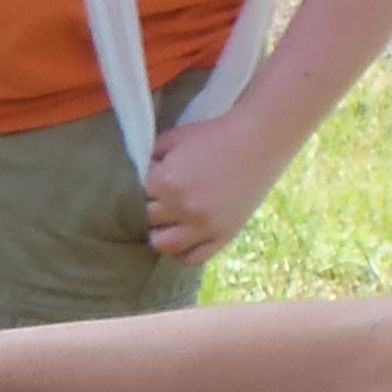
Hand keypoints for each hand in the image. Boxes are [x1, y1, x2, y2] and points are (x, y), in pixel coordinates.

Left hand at [141, 95, 284, 265]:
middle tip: (158, 199)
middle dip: (149, 208)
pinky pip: (193, 257)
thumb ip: (148, 158)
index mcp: (166, 181)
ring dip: (160, 233)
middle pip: (146, 220)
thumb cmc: (214, 134)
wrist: (258, 139)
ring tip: (166, 222)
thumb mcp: (174, 138)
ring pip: (163, 245)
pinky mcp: (223, 235)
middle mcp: (182, 207)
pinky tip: (181, 238)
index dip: (139, 189)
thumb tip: (134, 176)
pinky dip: (181, 252)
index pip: (134, 196)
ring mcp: (203, 225)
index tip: (149, 183)